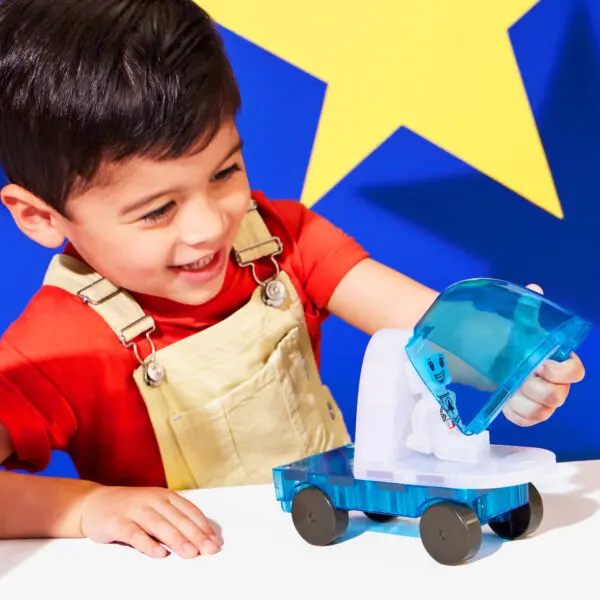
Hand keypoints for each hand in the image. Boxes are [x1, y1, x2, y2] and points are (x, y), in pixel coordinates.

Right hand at [78, 485, 221, 558]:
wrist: (94, 503)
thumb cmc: (131, 508)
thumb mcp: (155, 508)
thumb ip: (174, 520)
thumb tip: (199, 539)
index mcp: (165, 496)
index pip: (189, 511)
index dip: (203, 526)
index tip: (214, 541)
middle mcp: (152, 500)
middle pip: (177, 518)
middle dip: (195, 535)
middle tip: (209, 549)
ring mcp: (135, 509)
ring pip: (159, 524)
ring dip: (176, 539)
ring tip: (190, 553)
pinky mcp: (117, 521)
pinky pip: (134, 533)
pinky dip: (147, 544)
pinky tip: (159, 553)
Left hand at [502, 284, 585, 426]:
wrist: (498, 361)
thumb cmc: (516, 344)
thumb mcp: (520, 326)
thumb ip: (528, 310)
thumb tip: (533, 289)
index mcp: (561, 363)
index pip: (575, 372)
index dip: (559, 371)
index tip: (540, 364)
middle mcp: (558, 385)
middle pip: (557, 396)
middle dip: (535, 388)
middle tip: (518, 378)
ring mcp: (544, 402)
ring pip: (542, 412)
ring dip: (523, 403)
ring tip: (509, 390)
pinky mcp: (529, 414)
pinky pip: (528, 422)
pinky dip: (515, 415)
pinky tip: (506, 403)